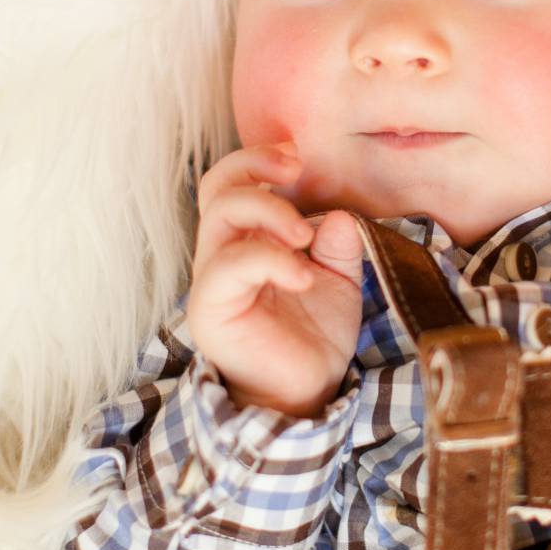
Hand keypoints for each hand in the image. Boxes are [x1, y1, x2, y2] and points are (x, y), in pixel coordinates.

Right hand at [186, 142, 363, 416]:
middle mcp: (223, 253)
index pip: (233, 182)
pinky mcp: (212, 307)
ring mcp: (213, 279)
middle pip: (218, 186)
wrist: (305, 393)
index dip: (259, 160)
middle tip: (295, 170)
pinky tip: (303, 277)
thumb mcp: (338, 281)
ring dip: (268, 211)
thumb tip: (338, 215)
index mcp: (247, 240)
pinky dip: (271, 260)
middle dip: (255, 166)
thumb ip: (337, 246)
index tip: (297, 156)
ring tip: (305, 236)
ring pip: (220, 215)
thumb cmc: (314, 336)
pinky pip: (231, 266)